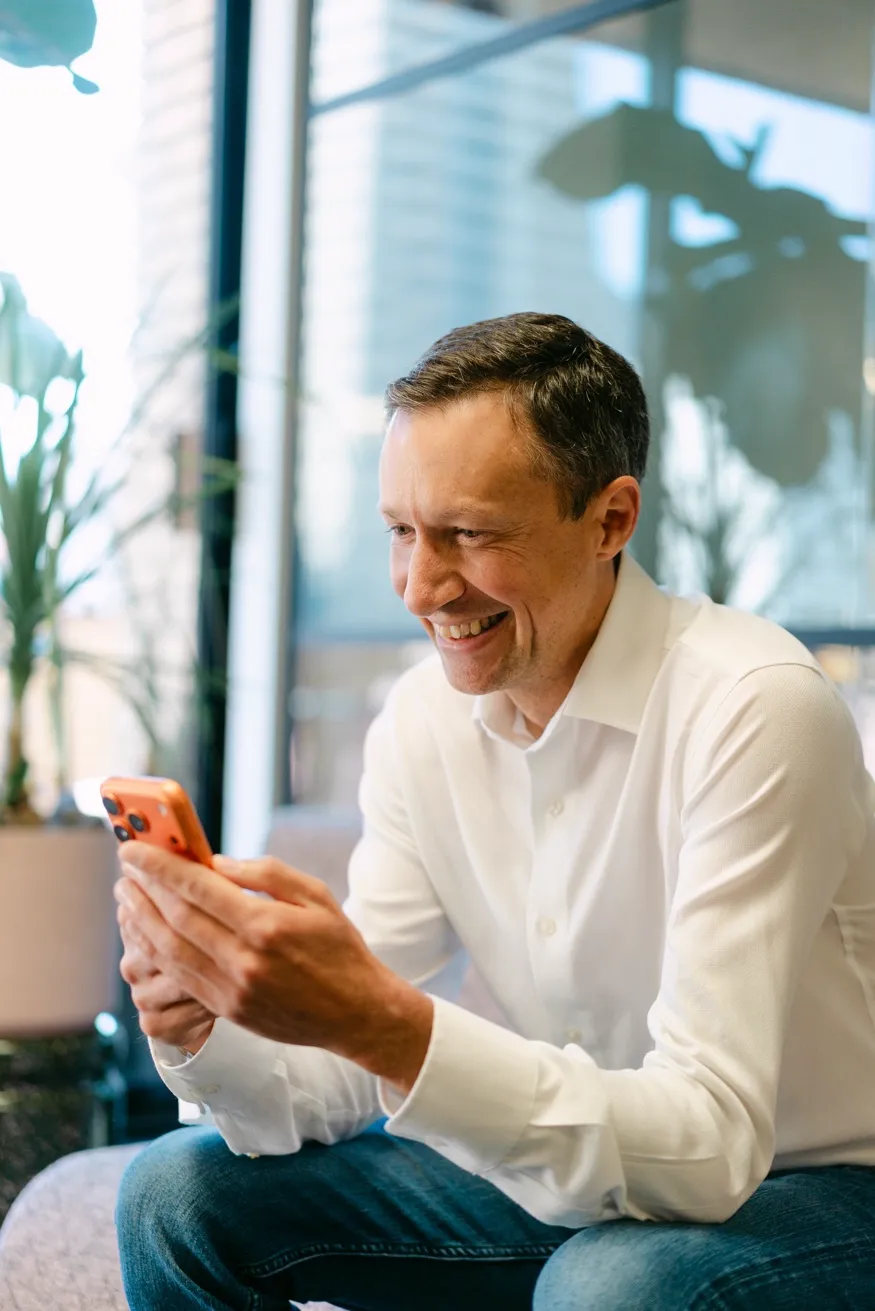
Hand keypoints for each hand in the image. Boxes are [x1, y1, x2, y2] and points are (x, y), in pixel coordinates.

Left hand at [117, 843, 432, 1092]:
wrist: (356, 1012)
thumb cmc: (339, 946)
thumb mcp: (315, 895)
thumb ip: (266, 873)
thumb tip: (217, 863)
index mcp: (267, 925)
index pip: (199, 888)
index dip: (161, 866)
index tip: (135, 849)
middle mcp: (245, 959)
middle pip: (176, 918)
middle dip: (144, 889)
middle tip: (124, 867)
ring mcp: (233, 989)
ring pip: (170, 951)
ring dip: (141, 921)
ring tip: (127, 897)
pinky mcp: (228, 1010)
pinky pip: (181, 977)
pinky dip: (157, 952)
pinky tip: (147, 933)